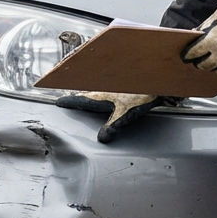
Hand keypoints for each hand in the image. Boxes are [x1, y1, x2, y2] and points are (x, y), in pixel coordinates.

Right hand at [55, 91, 173, 142]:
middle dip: (77, 97)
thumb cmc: (142, 92)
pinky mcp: (122, 86)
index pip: (80, 99)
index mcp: (100, 94)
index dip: (69, 102)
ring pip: (96, 90)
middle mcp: (104, 88)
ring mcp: (113, 86)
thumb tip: (102, 139)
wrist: (157, 78)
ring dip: (90, 93)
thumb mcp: (125, 114)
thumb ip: (112, 126)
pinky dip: (102, 92)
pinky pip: (106, 89)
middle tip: (69, 101)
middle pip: (86, 93)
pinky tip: (108, 97)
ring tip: (84, 99)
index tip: (59, 103)